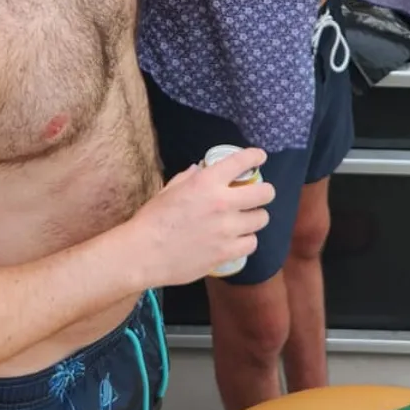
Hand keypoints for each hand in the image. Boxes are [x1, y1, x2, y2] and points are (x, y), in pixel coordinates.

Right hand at [127, 151, 275, 284]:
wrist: (144, 253)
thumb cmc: (153, 219)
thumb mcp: (170, 190)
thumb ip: (190, 178)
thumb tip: (200, 170)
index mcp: (206, 182)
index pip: (241, 162)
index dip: (255, 157)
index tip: (259, 157)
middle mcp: (222, 203)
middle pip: (264, 193)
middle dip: (265, 192)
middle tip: (259, 195)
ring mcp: (227, 230)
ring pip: (261, 219)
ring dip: (254, 218)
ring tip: (245, 221)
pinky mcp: (227, 252)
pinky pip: (251, 243)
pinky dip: (246, 240)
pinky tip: (237, 239)